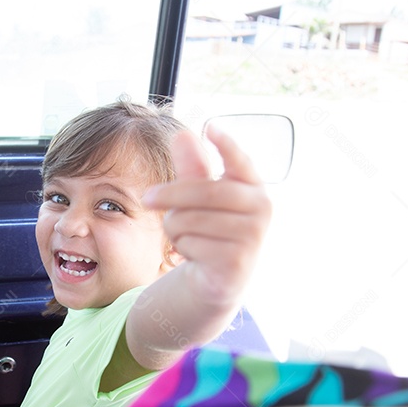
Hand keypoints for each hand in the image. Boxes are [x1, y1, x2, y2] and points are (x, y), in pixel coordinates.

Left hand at [142, 124, 270, 305]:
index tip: (210, 127)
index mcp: (254, 187)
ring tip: (184, 234)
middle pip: (205, 191)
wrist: (219, 278)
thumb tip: (183, 135)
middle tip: (146, 198)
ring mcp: (253, 237)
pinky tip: (194, 254)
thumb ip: (192, 169)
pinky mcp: (237, 262)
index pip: (241, 161)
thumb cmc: (210, 230)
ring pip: (191, 219)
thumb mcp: (200, 199)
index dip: (227, 145)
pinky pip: (191, 244)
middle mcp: (261, 209)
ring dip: (175, 227)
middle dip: (170, 195)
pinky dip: (182, 247)